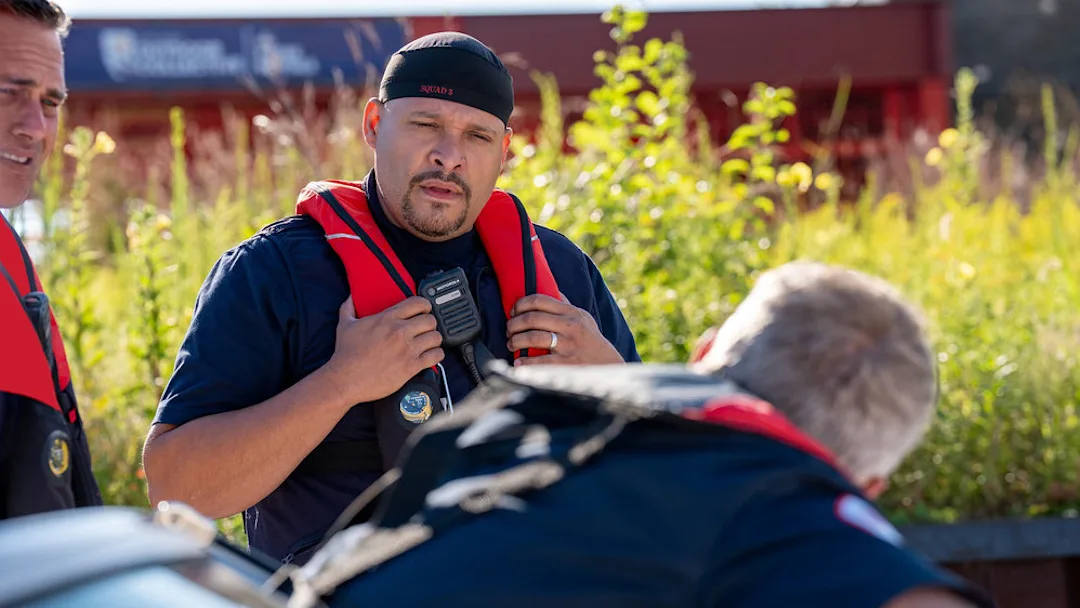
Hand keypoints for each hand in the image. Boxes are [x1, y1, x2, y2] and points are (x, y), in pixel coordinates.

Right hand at [323, 296, 443, 403]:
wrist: (346, 379)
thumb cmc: (346, 354)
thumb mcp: (345, 325)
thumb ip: (349, 308)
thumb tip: (351, 297)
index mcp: (387, 318)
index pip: (418, 303)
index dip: (425, 306)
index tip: (424, 311)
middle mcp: (400, 331)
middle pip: (430, 320)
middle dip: (430, 324)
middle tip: (425, 330)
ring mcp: (407, 349)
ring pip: (436, 337)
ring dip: (434, 340)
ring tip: (428, 343)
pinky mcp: (411, 366)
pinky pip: (436, 356)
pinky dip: (436, 355)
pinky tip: (429, 356)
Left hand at [506, 293, 623, 365]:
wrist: (608, 364)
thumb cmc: (591, 339)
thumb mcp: (583, 317)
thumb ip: (565, 305)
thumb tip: (549, 289)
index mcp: (571, 312)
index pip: (539, 300)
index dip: (521, 304)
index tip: (513, 311)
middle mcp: (570, 326)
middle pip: (532, 319)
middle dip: (513, 324)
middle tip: (509, 330)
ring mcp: (568, 345)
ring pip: (533, 338)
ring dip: (516, 341)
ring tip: (511, 344)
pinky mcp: (566, 363)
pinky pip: (540, 361)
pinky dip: (525, 362)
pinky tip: (518, 363)